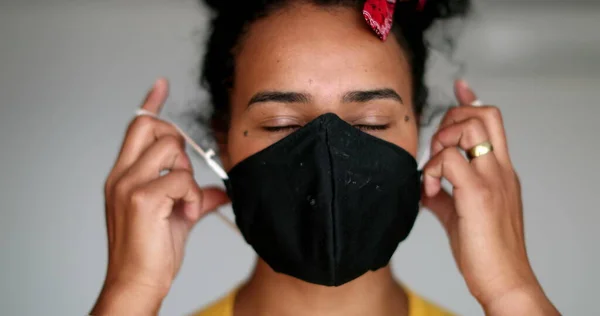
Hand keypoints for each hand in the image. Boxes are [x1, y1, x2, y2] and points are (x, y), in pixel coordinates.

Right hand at [91, 79, 229, 314]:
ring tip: (186, 203)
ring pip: (171, 149)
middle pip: (153, 127)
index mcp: (124, 176)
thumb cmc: (150, 253)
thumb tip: (219, 190)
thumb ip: (195, 197)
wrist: (137, 283)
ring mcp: (128, 184)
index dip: (151, 104)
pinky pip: (182, 178)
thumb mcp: (177, 217)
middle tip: (184, 176)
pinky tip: (188, 215)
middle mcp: (121, 175)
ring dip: (188, 175)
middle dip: (177, 142)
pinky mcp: (142, 198)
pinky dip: (193, 196)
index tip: (161, 85)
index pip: (136, 128)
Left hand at [422, 80, 558, 314]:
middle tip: (436, 143)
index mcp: (500, 171)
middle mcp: (500, 169)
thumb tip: (425, 186)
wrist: (504, 279)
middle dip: (453, 116)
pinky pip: (449, 159)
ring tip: (433, 168)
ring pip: (470, 127)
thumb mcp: (462, 213)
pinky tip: (429, 191)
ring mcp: (492, 178)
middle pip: (485, 113)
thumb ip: (446, 193)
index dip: (473, 100)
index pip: (492, 123)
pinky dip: (432, 169)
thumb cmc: (486, 250)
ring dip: (443, 139)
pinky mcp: (478, 193)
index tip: (460, 87)